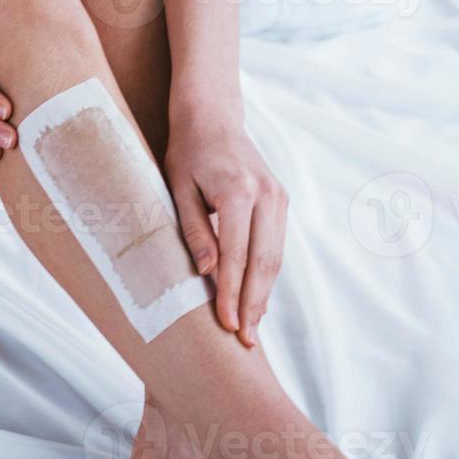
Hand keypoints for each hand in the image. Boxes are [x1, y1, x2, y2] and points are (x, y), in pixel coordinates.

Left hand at [165, 118, 287, 347]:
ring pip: (276, 258)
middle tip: (245, 340)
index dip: (231, 293)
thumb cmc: (187, 152)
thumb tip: (207, 273)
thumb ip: (194, 229)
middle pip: (264, 262)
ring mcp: (279, 197)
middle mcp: (267, 194)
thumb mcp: (178, 186)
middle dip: (254, 304)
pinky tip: (255, 298)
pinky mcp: (281, 200)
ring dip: (264, 294)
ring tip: (251, 328)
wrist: (212, 117)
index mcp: (239, 191)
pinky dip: (266, 275)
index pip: (237, 255)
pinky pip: (276, 246)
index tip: (227, 326)